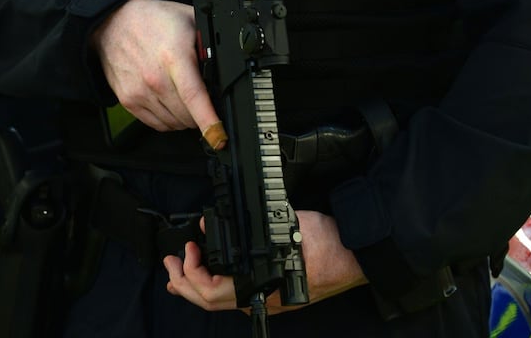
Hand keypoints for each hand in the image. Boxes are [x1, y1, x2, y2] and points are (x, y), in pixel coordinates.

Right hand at [92, 0, 221, 139]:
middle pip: (187, 115)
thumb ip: (208, 43)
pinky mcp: (128, 100)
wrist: (114, 22)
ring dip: (185, 119)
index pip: (194, 96)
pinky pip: (157, 124)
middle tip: (203, 100)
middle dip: (202, 115)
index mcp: (173, 57)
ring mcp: (139, 91)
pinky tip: (171, 105)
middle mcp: (154, 78)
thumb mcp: (189, 20)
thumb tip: (226, 64)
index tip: (219, 136)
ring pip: (174, 123)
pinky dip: (169, 121)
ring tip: (184, 98)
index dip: (209, 120)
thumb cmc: (153, 20)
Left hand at [163, 211, 367, 312]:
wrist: (361, 254)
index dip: (193, 273)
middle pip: (210, 304)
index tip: (190, 248)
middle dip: (183, 283)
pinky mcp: (274, 294)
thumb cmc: (329, 242)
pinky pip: (236, 296)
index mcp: (263, 289)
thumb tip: (209, 226)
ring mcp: (269, 301)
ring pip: (221, 303)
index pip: (213, 293)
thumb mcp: (285, 227)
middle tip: (170, 263)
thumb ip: (249, 228)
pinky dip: (215, 286)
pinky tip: (210, 276)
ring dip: (195, 287)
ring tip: (177, 274)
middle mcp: (263, 301)